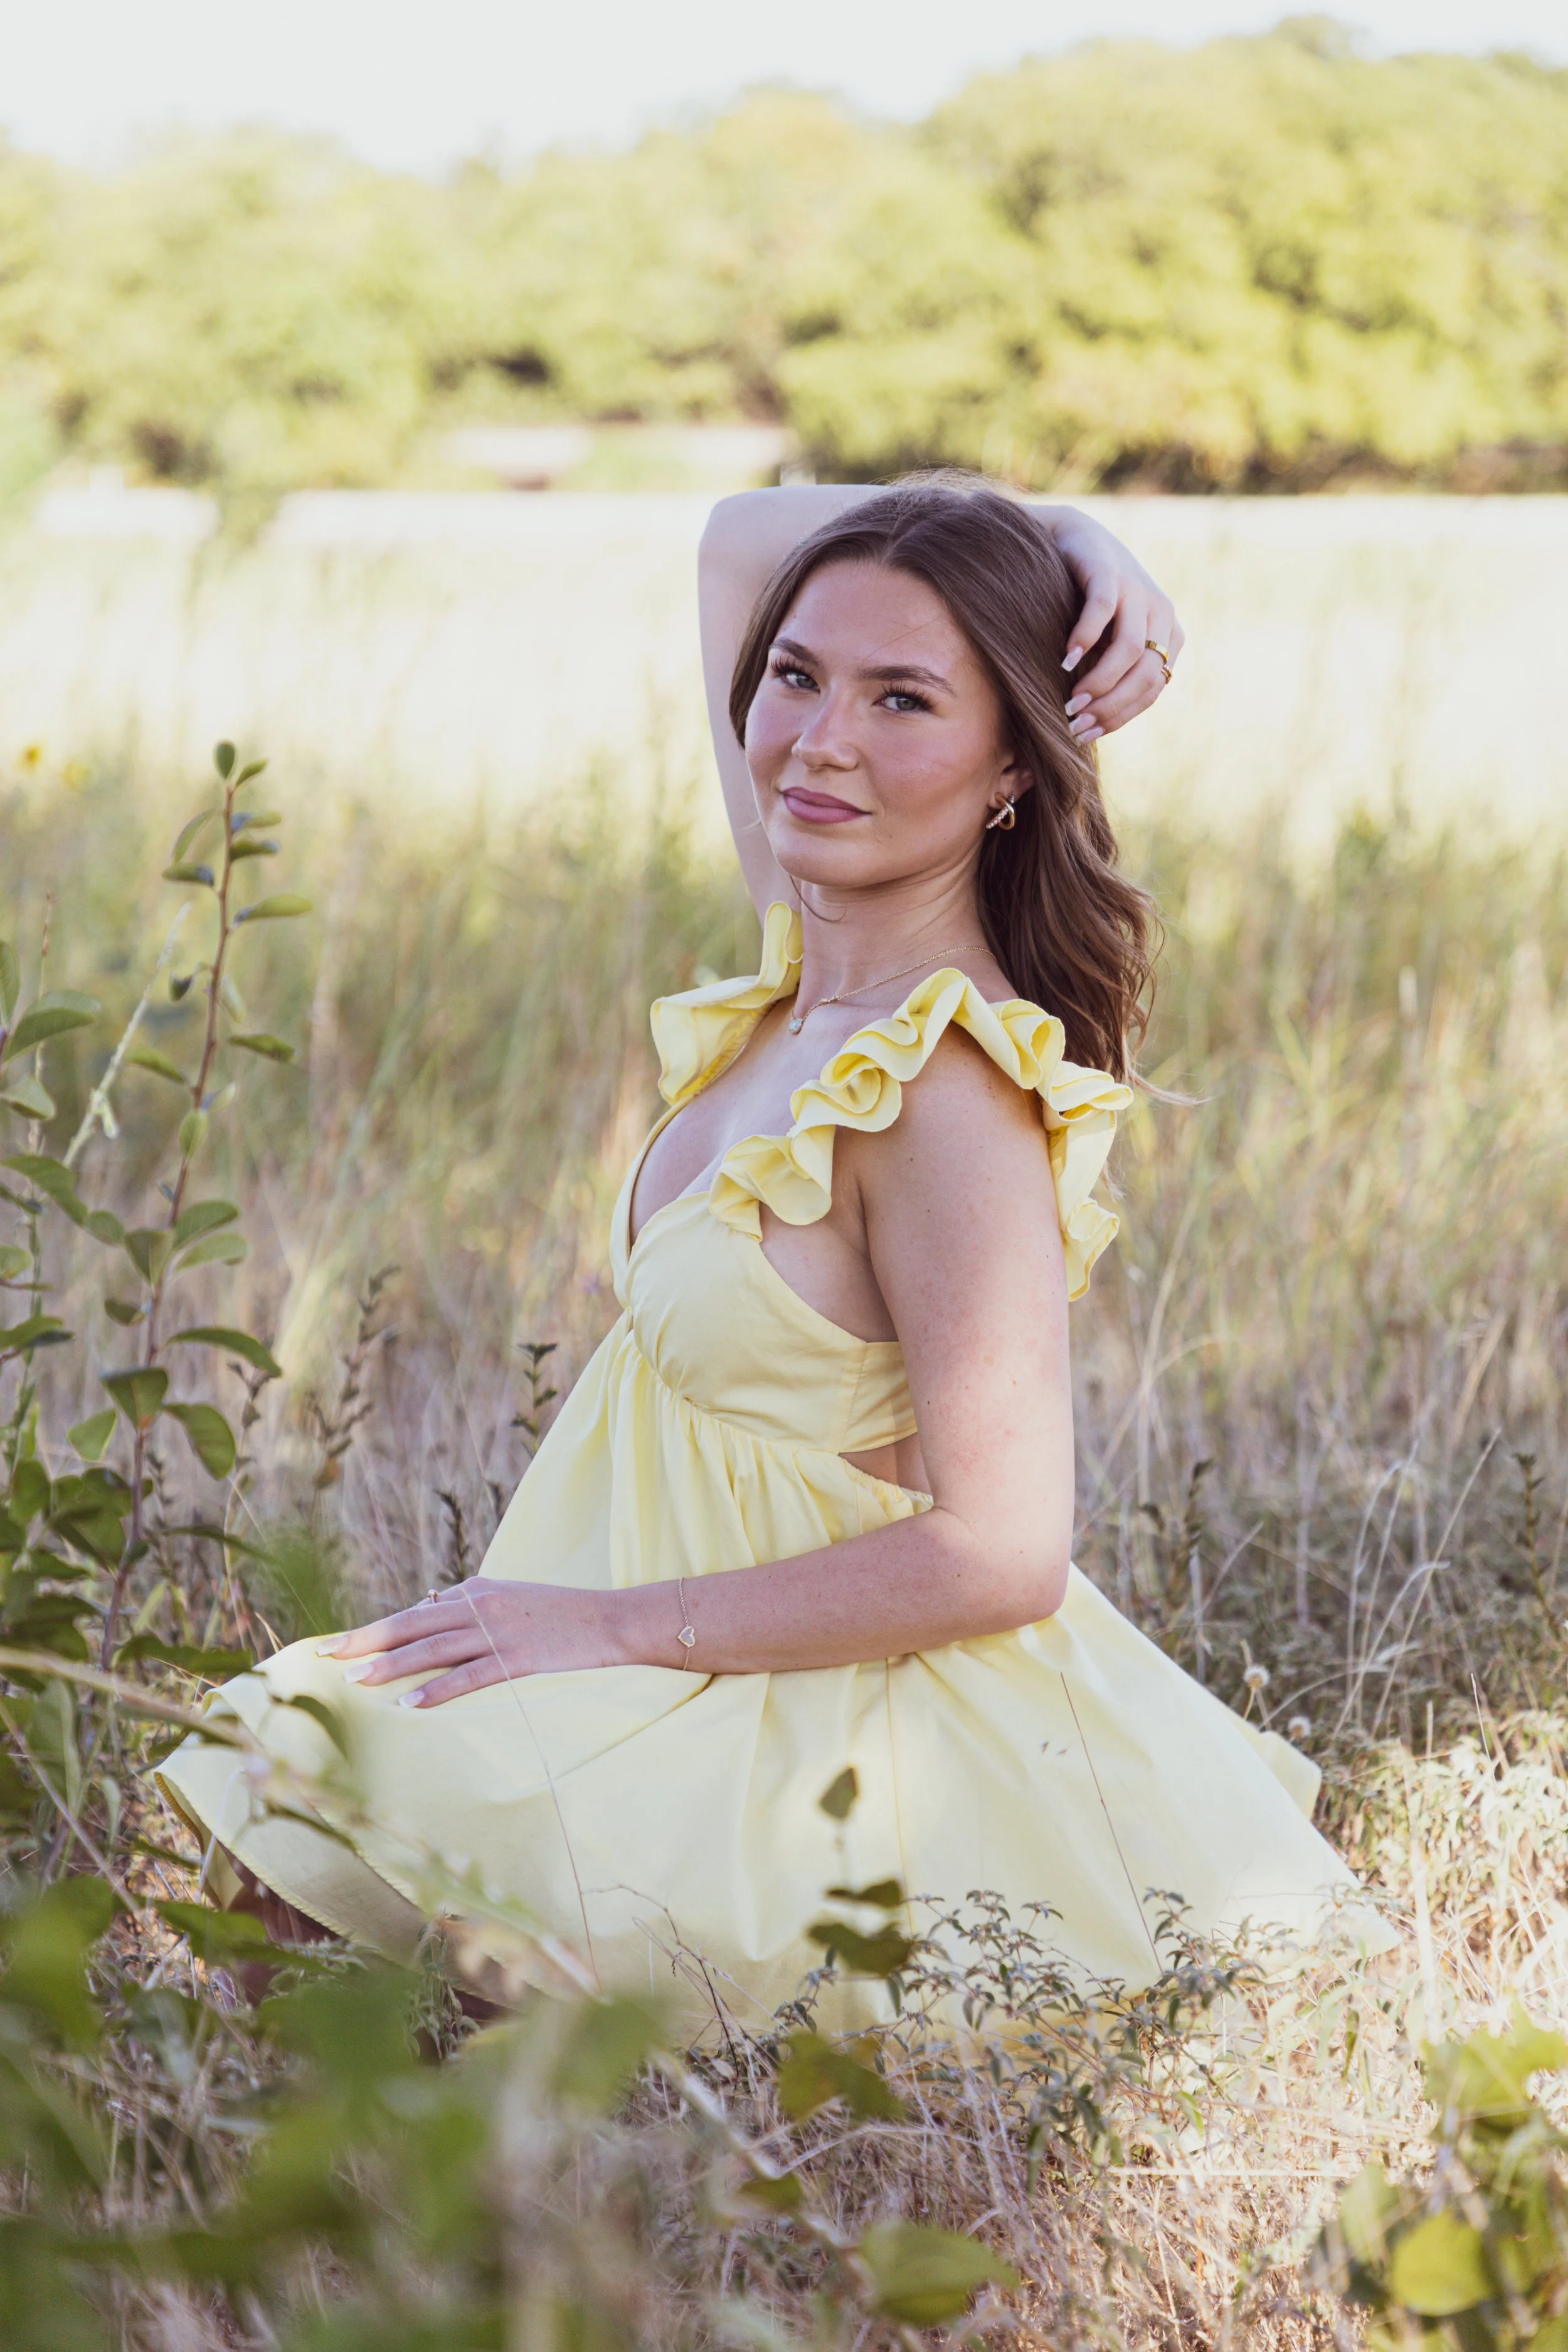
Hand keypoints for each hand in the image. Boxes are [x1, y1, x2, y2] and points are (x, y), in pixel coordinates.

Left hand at [314, 1577, 624, 1706]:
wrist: (613, 1620)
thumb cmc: (561, 1613)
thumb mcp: (511, 1597)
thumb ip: (468, 1601)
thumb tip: (425, 1600)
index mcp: (476, 1591)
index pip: (415, 1612)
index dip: (375, 1630)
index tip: (339, 1645)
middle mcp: (481, 1606)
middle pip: (411, 1624)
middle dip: (366, 1640)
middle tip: (326, 1656)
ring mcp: (499, 1631)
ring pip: (433, 1647)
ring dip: (392, 1663)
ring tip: (356, 1680)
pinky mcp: (518, 1658)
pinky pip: (469, 1676)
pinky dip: (438, 1689)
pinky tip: (410, 1703)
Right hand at [1043, 506, 1183, 743]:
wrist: (1071, 538)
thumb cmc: (1086, 601)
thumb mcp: (1108, 641)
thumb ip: (1114, 673)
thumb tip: (1095, 727)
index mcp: (1168, 636)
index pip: (1150, 691)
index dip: (1118, 718)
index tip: (1084, 734)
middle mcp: (1160, 613)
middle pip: (1144, 675)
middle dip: (1109, 706)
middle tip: (1074, 723)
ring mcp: (1138, 589)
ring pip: (1130, 650)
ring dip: (1099, 682)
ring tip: (1070, 700)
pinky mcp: (1110, 571)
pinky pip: (1103, 612)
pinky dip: (1085, 640)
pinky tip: (1066, 661)